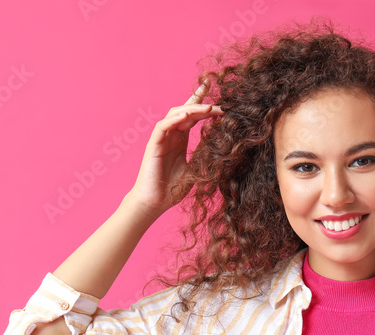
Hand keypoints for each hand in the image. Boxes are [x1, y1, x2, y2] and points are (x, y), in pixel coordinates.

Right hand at [126, 77, 224, 215]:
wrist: (155, 202)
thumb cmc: (172, 188)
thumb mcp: (195, 168)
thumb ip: (204, 155)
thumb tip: (221, 145)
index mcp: (180, 139)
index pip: (192, 116)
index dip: (201, 103)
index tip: (216, 93)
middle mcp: (171, 135)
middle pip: (185, 111)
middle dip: (202, 104)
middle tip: (220, 104)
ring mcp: (161, 138)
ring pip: (175, 114)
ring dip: (192, 109)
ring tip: (209, 108)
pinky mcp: (153, 145)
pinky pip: (162, 126)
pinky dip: (173, 120)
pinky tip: (186, 117)